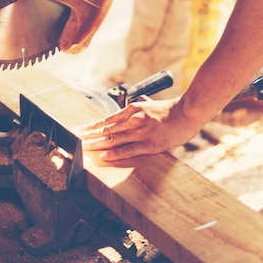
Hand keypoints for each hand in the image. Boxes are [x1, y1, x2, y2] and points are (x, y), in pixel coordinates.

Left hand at [79, 97, 201, 159]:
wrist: (188, 112)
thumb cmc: (171, 111)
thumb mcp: (148, 106)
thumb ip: (135, 111)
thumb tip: (124, 114)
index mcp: (132, 109)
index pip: (107, 120)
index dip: (91, 126)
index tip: (79, 131)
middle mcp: (133, 120)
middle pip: (106, 130)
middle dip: (88, 136)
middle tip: (73, 140)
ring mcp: (141, 131)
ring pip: (113, 139)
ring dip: (96, 144)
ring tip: (82, 148)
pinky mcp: (149, 143)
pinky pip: (128, 149)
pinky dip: (114, 153)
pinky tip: (103, 156)